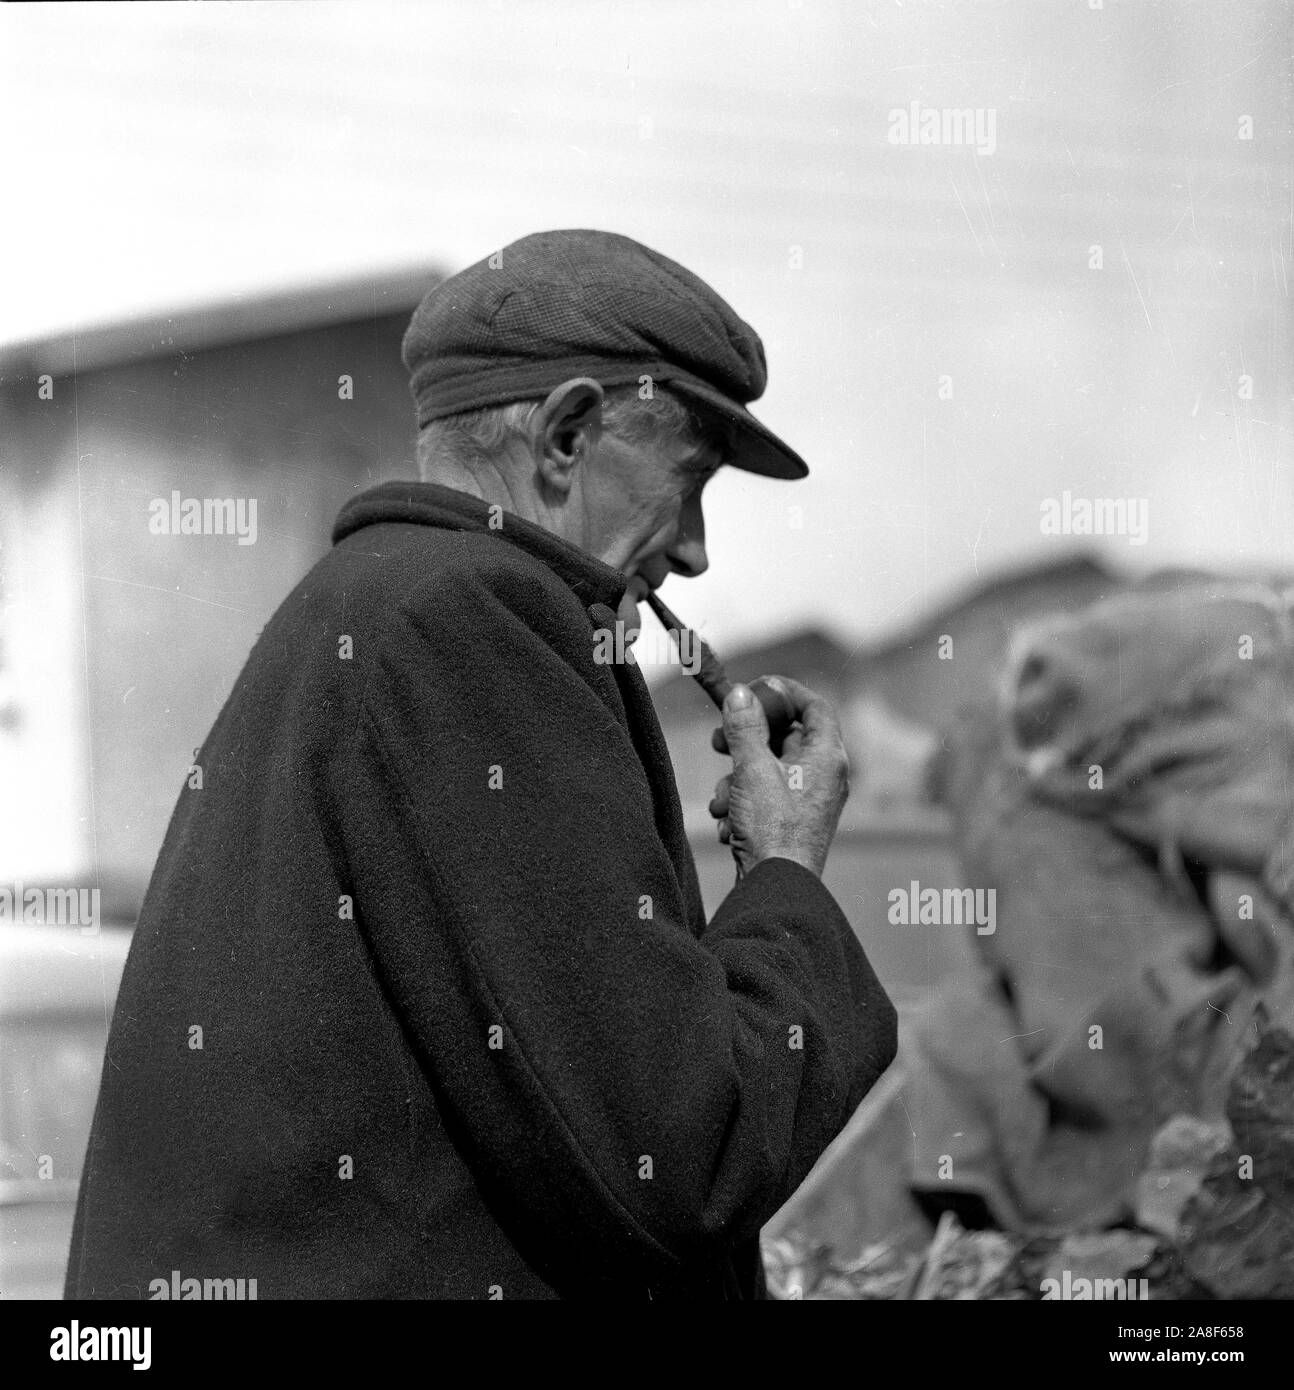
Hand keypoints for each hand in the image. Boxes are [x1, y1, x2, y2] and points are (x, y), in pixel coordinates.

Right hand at [708, 676, 849, 878]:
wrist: (776, 888)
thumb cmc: (773, 829)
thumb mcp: (752, 768)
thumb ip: (745, 727)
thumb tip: (741, 694)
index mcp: (827, 757)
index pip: (815, 706)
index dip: (785, 692)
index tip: (754, 690)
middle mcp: (825, 776)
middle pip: (785, 737)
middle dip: (745, 740)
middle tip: (717, 741)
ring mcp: (809, 801)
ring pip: (767, 770)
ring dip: (737, 780)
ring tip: (724, 799)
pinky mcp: (792, 822)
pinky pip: (764, 798)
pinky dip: (742, 804)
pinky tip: (729, 822)